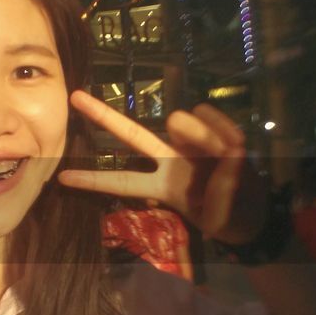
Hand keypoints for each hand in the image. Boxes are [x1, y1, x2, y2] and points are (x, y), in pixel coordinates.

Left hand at [58, 90, 266, 243]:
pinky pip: (211, 118)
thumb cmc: (228, 217)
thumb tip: (210, 145)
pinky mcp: (212, 133)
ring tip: (225, 157)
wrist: (254, 212)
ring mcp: (188, 147)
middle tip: (73, 97)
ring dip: (204, 136)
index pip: (124, 182)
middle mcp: (169, 161)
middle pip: (132, 134)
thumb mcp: (217, 215)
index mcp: (162, 188)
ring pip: (183, 121)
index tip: (61, 179)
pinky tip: (234, 144)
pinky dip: (222, 128)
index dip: (94, 181)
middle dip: (103, 116)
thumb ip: (211, 182)